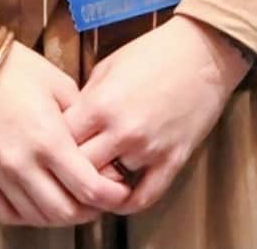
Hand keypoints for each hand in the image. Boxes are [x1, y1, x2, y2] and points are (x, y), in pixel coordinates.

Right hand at [0, 38, 134, 227]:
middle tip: (99, 198)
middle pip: (66, 211)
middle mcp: (23, 163)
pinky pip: (7, 214)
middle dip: (90, 210)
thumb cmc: (17, 70)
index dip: (112, 196)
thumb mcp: (61, 85)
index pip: (89, 188)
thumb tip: (100, 146)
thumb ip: (82, 120)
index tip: (121, 191)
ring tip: (72, 200)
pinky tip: (40, 203)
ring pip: (38, 217)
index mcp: (49, 139)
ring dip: (61, 215)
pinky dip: (29, 216)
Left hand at [65, 15, 252, 214]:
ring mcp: (148, 149)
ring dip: (99, 186)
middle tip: (67, 172)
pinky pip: (144, 197)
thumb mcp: (107, 67)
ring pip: (108, 187)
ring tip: (92, 182)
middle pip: (79, 170)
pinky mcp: (173, 160)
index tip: (53, 148)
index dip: (53, 147)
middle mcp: (121, 131)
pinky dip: (127, 203)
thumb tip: (68, 126)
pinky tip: (119, 197)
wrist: (203, 52)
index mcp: (100, 104)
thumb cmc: (153, 53)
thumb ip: (85, 100)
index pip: (60, 142)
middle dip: (71, 171)